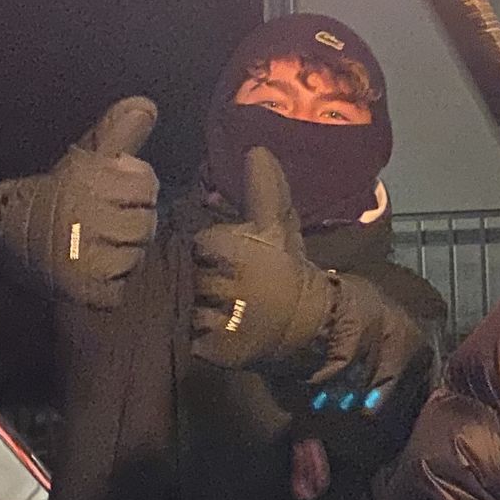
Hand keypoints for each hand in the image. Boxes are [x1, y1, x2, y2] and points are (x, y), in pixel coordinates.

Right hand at [0, 97, 158, 309]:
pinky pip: (119, 287)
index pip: (146, 185)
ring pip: (136, 255)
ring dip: (122, 253)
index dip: (135, 188)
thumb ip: (116, 135)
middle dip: (130, 222)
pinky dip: (111, 282)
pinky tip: (90, 268)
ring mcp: (82, 256)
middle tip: (100, 222)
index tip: (111, 191)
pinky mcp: (81, 289)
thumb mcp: (82, 160)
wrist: (2, 239)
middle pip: (145, 223)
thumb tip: (147, 105)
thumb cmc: (55, 196)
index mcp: (84, 180)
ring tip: (93, 244)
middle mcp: (83, 217)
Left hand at [190, 147, 333, 370]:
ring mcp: (215, 319)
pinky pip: (192, 339)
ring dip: (201, 307)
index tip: (229, 259)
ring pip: (189, 306)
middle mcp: (219, 283)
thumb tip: (255, 149)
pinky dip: (202, 337)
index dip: (211, 252)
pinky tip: (221, 330)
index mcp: (229, 248)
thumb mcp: (277, 226)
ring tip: (225, 308)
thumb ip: (263, 189)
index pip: (197, 245)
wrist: (310, 324)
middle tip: (229, 286)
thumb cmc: (288, 269)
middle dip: (205, 279)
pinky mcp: (214, 350)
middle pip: (190, 275)